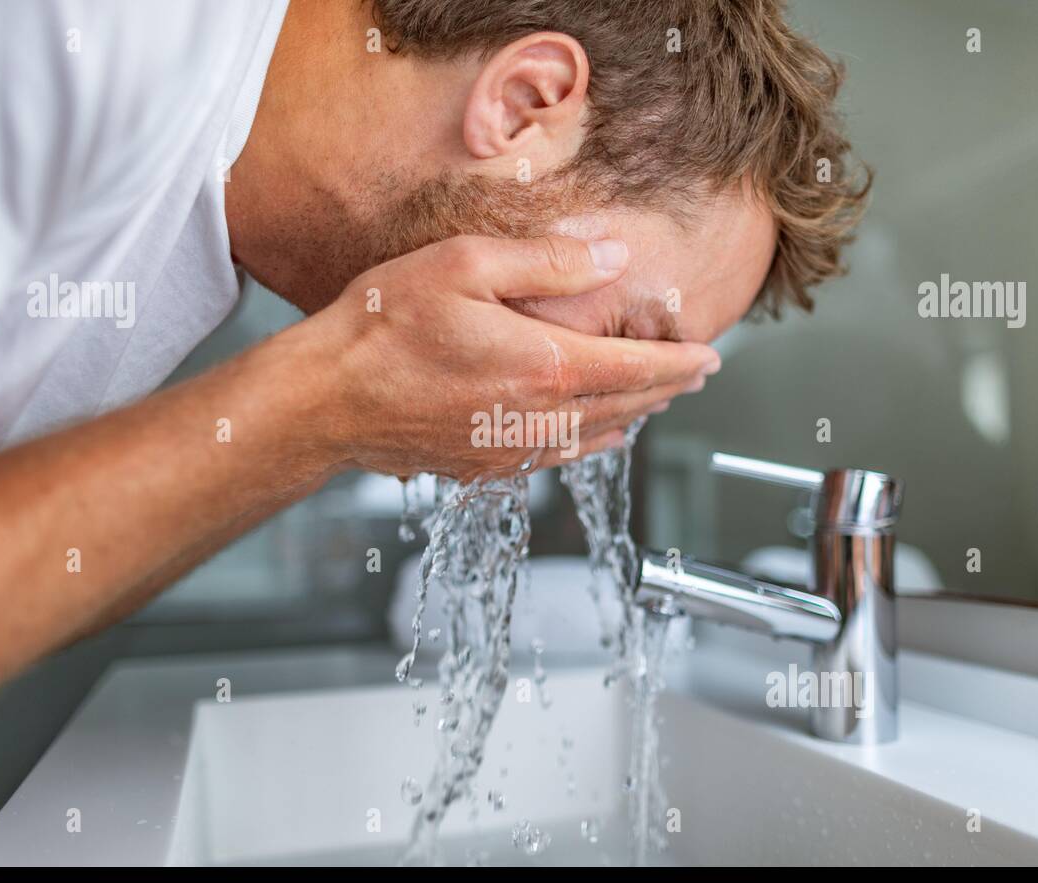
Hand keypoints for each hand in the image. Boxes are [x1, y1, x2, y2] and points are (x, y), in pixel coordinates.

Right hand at [301, 235, 720, 479]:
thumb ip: (549, 262)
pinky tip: (594, 435)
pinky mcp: (482, 469)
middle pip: (626, 409)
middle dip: (667, 390)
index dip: (681, 363)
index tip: (711, 356)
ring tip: (654, 401)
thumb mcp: (467, 266)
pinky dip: (589, 443)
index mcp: (545, 368)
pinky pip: (556, 458)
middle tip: (694, 376)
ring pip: (595, 439)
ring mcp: (510, 451)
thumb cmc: (385, 325)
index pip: (638, 370)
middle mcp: (537, 419)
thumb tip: (614, 257)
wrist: (326, 398)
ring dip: (632, 418)